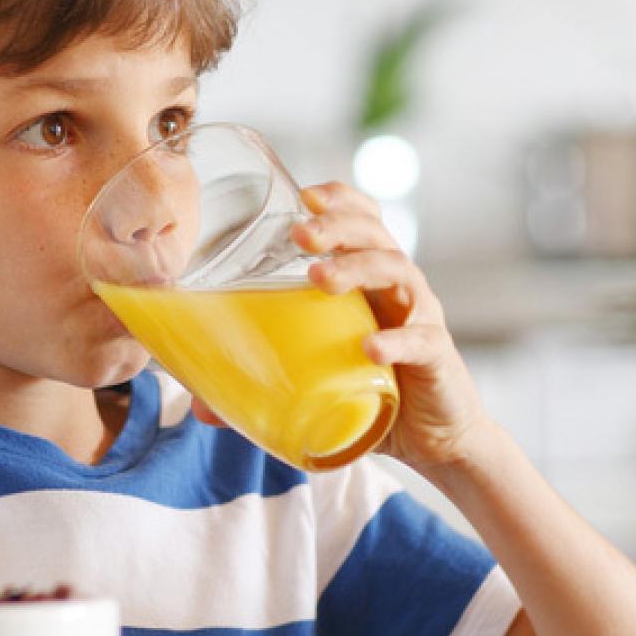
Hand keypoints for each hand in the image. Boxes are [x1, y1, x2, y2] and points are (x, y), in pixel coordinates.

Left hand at [189, 181, 491, 473]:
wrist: (435, 440)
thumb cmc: (372, 393)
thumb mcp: (316, 381)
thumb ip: (261, 387)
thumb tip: (198, 407)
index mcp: (370, 282)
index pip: (363, 221)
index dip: (339, 201)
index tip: (304, 195)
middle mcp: (398, 290)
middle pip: (376, 236)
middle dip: (338, 226)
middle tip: (299, 233)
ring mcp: (421, 319)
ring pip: (400, 273)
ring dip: (358, 268)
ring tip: (318, 278)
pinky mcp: (437, 359)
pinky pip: (421, 340)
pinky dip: (396, 341)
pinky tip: (368, 347)